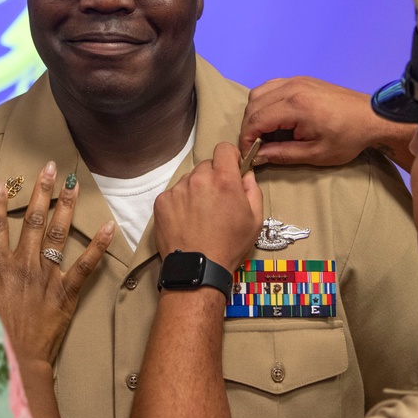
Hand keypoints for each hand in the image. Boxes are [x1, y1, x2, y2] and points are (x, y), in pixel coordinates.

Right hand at [0, 162, 112, 365]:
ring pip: (57, 233)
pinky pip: (85, 265)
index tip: (3, 182)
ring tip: (74, 183)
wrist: (12, 362)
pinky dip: (97, 246)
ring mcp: (45, 277)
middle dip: (41, 191)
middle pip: (32, 220)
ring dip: (66, 205)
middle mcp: (21, 265)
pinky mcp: (65, 293)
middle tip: (50, 167)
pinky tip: (108, 227)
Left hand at [153, 143, 262, 272]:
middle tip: (216, 200)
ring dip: (195, 190)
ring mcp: (178, 189)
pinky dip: (180, 203)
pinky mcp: (162, 201)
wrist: (198, 268)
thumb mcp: (255, 220)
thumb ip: (253, 190)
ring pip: (189, 180)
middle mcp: (199, 179)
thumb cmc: (229, 245)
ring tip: (199, 215)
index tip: (231, 169)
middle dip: (213, 177)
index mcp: (224, 180)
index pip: (224, 149)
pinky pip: (174, 194)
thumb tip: (246, 175)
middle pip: (206, 166)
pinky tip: (186, 220)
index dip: (229, 157)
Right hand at [239, 76, 415, 170]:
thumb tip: (257, 157)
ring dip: (255, 112)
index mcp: (295, 106)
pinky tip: (274, 116)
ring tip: (264, 132)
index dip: (246, 138)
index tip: (248, 154)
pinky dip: (265, 101)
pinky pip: (271, 86)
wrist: (371, 117)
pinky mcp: (301, 79)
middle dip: (248, 126)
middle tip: (255, 145)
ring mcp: (296, 80)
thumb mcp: (315, 154)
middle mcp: (292, 88)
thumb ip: (281, 154)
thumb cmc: (347, 138)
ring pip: (258, 92)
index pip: (255, 119)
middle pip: (253, 104)